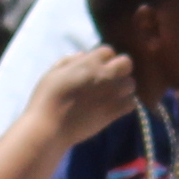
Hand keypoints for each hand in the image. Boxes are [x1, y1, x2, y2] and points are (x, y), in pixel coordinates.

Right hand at [30, 44, 145, 148]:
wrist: (50, 127)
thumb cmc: (46, 99)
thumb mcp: (53, 72)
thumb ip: (69, 61)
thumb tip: (83, 55)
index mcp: (89, 63)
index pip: (108, 51)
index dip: (102, 58)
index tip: (96, 66)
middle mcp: (105, 76)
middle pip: (126, 63)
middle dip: (119, 67)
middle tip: (108, 77)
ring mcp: (112, 95)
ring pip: (131, 83)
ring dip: (123, 86)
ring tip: (111, 93)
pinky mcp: (114, 113)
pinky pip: (131, 103)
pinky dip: (125, 103)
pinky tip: (114, 106)